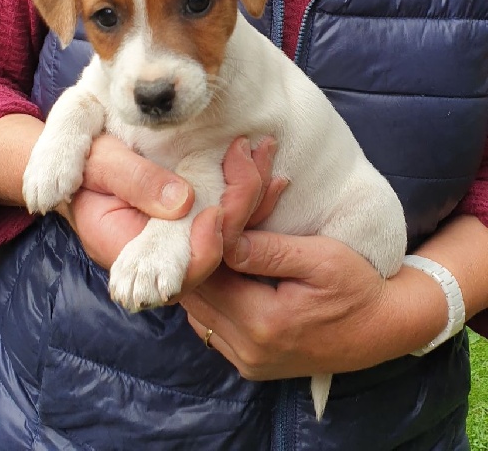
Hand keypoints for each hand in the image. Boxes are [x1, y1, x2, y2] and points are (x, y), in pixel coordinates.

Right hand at [58, 134, 284, 296]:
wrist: (74, 161)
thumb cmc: (80, 160)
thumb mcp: (99, 163)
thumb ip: (136, 182)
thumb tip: (185, 201)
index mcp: (127, 251)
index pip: (177, 274)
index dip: (203, 249)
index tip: (214, 210)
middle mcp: (158, 255)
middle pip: (213, 252)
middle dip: (242, 206)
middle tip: (251, 156)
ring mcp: (176, 239)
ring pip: (226, 234)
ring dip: (251, 193)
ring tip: (263, 151)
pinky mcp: (188, 221)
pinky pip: (224, 215)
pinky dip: (245, 189)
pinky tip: (261, 163)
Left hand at [181, 230, 449, 379]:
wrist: (383, 329)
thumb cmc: (357, 287)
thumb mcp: (321, 258)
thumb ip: (269, 251)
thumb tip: (223, 238)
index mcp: (264, 323)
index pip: (208, 276)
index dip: (204, 241)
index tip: (214, 214)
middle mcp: (248, 350)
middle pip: (196, 296)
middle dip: (200, 259)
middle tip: (212, 227)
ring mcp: (247, 362)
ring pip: (198, 313)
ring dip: (204, 280)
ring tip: (219, 249)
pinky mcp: (250, 365)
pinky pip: (212, 328)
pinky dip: (213, 300)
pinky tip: (228, 277)